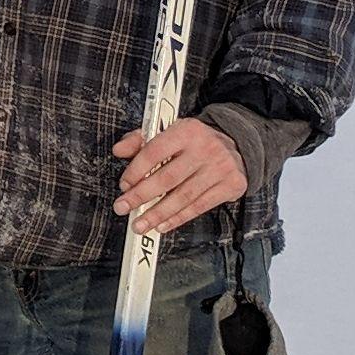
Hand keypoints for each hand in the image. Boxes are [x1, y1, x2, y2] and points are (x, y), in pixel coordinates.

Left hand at [112, 114, 245, 232]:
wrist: (235, 145)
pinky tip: (162, 225)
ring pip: (183, 197)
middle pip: (168, 178)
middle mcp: (205, 148)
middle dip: (141, 196)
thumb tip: (119, 150)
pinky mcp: (231, 185)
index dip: (136, 170)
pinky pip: (199, 207)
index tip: (124, 185)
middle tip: (123, 208)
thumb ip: (141, 140)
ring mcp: (220, 168)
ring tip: (139, 224)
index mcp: (187, 130)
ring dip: (157, 214)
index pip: (155, 151)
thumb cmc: (194, 141)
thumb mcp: (169, 132)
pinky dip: (178, 218)